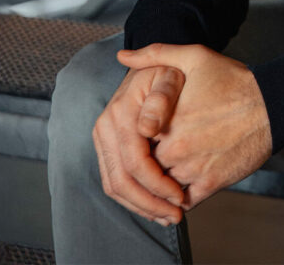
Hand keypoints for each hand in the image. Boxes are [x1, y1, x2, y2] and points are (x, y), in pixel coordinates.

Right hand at [91, 61, 188, 225]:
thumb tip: (147, 128)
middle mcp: (104, 128)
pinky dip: (134, 198)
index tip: (181, 197)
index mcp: (120, 113)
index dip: (158, 184)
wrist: (155, 66)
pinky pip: (114, 180)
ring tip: (168, 217)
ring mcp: (102, 139)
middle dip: (149, 203)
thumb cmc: (170, 72)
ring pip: (114, 185)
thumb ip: (162, 97)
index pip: (136, 162)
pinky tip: (156, 207)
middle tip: (176, 217)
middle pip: (121, 180)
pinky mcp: (106, 147)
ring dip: (141, 206)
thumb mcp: (173, 74)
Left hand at [117, 43, 272, 210]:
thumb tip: (122, 56)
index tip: (143, 136)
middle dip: (147, 164)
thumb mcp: (194, 57)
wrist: (273, 105)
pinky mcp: (211, 184)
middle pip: (145, 167)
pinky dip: (179, 199)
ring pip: (162, 188)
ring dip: (161, 184)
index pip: (132, 142)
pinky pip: (183, 202)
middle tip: (152, 157)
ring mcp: (193, 169)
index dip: (135, 140)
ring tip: (168, 173)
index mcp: (163, 120)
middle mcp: (174, 148)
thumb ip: (155, 55)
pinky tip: (182, 188)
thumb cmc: (234, 81)